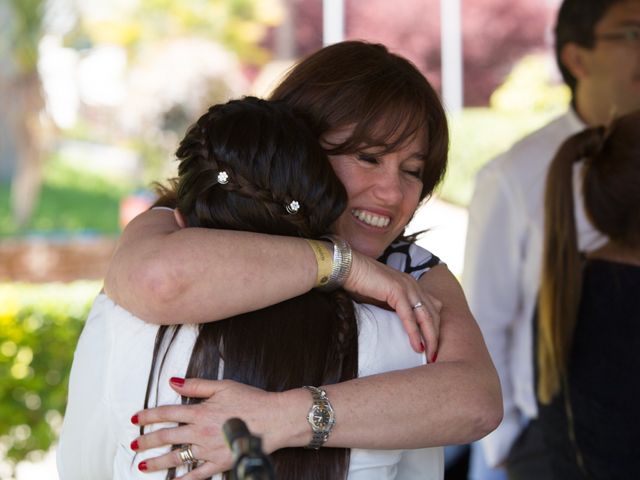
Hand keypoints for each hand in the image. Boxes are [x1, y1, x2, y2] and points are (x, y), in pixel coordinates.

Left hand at [131, 378, 289, 479]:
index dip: (149, 415)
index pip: (167, 413)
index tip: (135, 419)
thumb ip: (196, 385)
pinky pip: (198, 475)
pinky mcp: (220, 463)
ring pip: (177, 457)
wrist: (274, 419)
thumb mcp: (223, 386)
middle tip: (133, 445)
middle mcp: (200, 432)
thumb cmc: (252, 401)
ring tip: (142, 465)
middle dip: (147, 441)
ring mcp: (209, 450)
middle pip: (166, 437)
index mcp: (200, 411)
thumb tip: (174, 381)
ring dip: (157, 462)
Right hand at [345, 251, 441, 358]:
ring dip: (430, 339)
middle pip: (434, 314)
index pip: (432, 309)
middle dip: (436, 337)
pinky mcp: (397, 291)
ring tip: (430, 357)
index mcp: (411, 285)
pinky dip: (414, 333)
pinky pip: (409, 316)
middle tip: (435, 357)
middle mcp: (413, 285)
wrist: (347, 268)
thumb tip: (396, 328)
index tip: (433, 347)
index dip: (435, 328)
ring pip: (426, 317)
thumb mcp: (382, 299)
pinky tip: (417, 347)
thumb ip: (393, 309)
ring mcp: (407, 286)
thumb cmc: (360, 284)